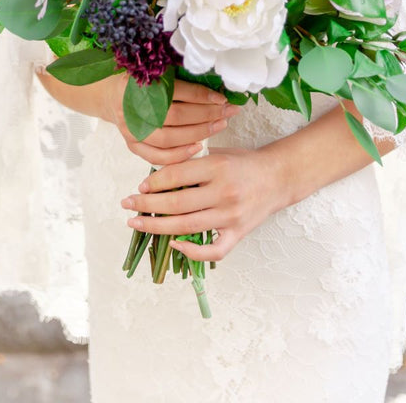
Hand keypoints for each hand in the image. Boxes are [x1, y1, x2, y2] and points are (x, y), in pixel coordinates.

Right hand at [107, 75, 239, 166]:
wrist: (110, 95)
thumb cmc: (140, 81)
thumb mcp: (155, 70)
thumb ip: (178, 76)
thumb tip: (214, 83)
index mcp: (139, 84)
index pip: (176, 91)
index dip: (201, 95)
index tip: (222, 98)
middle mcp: (133, 108)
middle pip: (175, 116)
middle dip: (206, 115)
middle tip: (228, 112)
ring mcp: (131, 129)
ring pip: (169, 138)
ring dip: (198, 133)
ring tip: (219, 126)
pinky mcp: (132, 144)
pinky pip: (157, 156)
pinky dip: (179, 155)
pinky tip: (198, 147)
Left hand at [120, 147, 283, 261]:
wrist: (278, 177)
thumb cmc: (243, 162)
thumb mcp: (218, 154)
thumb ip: (192, 165)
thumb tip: (156, 179)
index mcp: (218, 167)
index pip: (176, 175)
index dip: (154, 182)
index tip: (140, 185)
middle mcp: (224, 192)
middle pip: (176, 203)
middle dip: (146, 204)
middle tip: (127, 204)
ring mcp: (231, 216)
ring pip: (186, 227)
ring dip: (157, 227)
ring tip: (137, 223)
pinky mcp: (238, 234)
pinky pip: (212, 250)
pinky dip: (192, 252)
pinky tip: (174, 245)